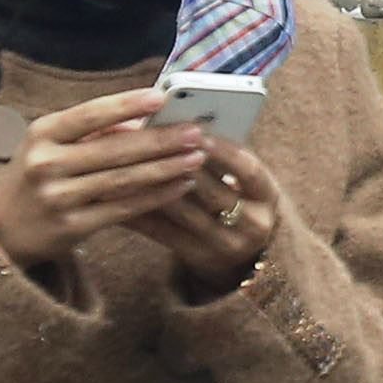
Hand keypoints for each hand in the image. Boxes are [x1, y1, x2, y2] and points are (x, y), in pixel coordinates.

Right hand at [0, 89, 207, 269]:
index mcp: (42, 133)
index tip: (161, 96)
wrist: (2, 226)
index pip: (89, 114)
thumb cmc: (38, 173)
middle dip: (161, 139)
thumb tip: (145, 120)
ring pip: (123, 180)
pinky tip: (179, 186)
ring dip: (165, 168)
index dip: (126, 104)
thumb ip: (93, 131)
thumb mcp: (51, 144)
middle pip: (114, 149)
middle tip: (196, 131)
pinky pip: (123, 209)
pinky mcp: (72, 227)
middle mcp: (47, 164)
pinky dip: (155, 196)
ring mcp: (59, 198)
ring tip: (196, 157)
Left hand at [125, 138, 282, 293]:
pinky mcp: (197, 258)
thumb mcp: (243, 180)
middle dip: (180, 164)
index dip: (223, 151)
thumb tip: (180, 124)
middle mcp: (252, 223)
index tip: (198, 132)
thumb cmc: (237, 199)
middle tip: (150, 141)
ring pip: (184, 213)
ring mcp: (225, 245)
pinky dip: (139, 211)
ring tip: (126, 163)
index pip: (248, 170)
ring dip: (154, 185)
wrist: (244, 256)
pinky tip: (116, 194)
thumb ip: (221, 156)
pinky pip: (163, 233)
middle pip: (213, 192)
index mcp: (266, 195)